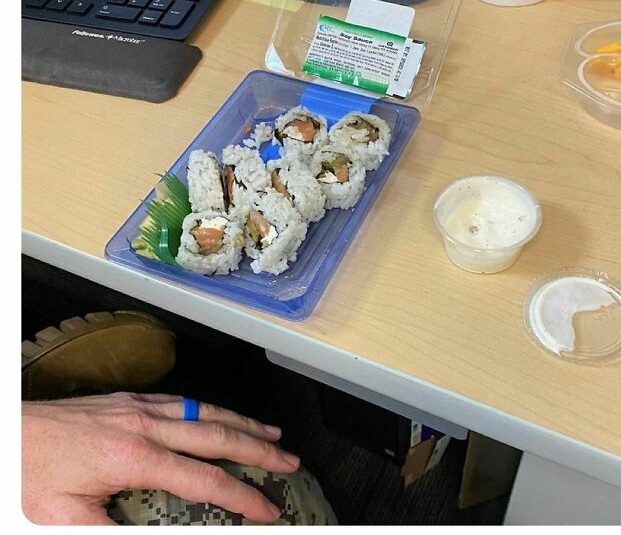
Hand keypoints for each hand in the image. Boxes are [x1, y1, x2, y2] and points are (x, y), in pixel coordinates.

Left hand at [22, 392, 299, 524]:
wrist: (10, 432)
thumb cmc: (31, 476)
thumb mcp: (68, 521)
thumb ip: (115, 532)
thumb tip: (162, 531)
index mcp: (135, 458)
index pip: (204, 479)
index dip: (242, 497)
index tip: (268, 509)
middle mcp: (145, 425)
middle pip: (217, 435)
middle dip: (259, 448)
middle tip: (290, 459)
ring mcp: (138, 408)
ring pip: (205, 410)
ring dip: (242, 422)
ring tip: (272, 433)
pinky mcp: (128, 401)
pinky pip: (183, 400)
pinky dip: (212, 408)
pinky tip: (220, 414)